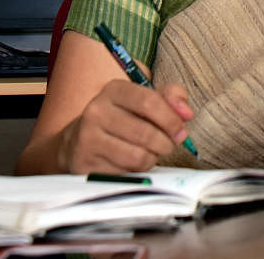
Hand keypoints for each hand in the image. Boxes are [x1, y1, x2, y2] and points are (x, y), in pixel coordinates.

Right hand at [57, 78, 194, 173]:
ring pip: (137, 156)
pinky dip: (136, 172)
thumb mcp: (143, 100)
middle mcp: (96, 111)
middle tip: (168, 145)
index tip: (181, 131)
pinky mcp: (85, 164)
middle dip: (166, 143)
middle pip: (146, 132)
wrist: (77, 143)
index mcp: (114, 90)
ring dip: (152, 159)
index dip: (171, 119)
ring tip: (150, 153)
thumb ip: (170, 98)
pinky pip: (124, 173)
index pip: (150, 102)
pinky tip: (131, 164)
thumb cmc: (121, 120)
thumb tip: (186, 112)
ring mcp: (88, 138)